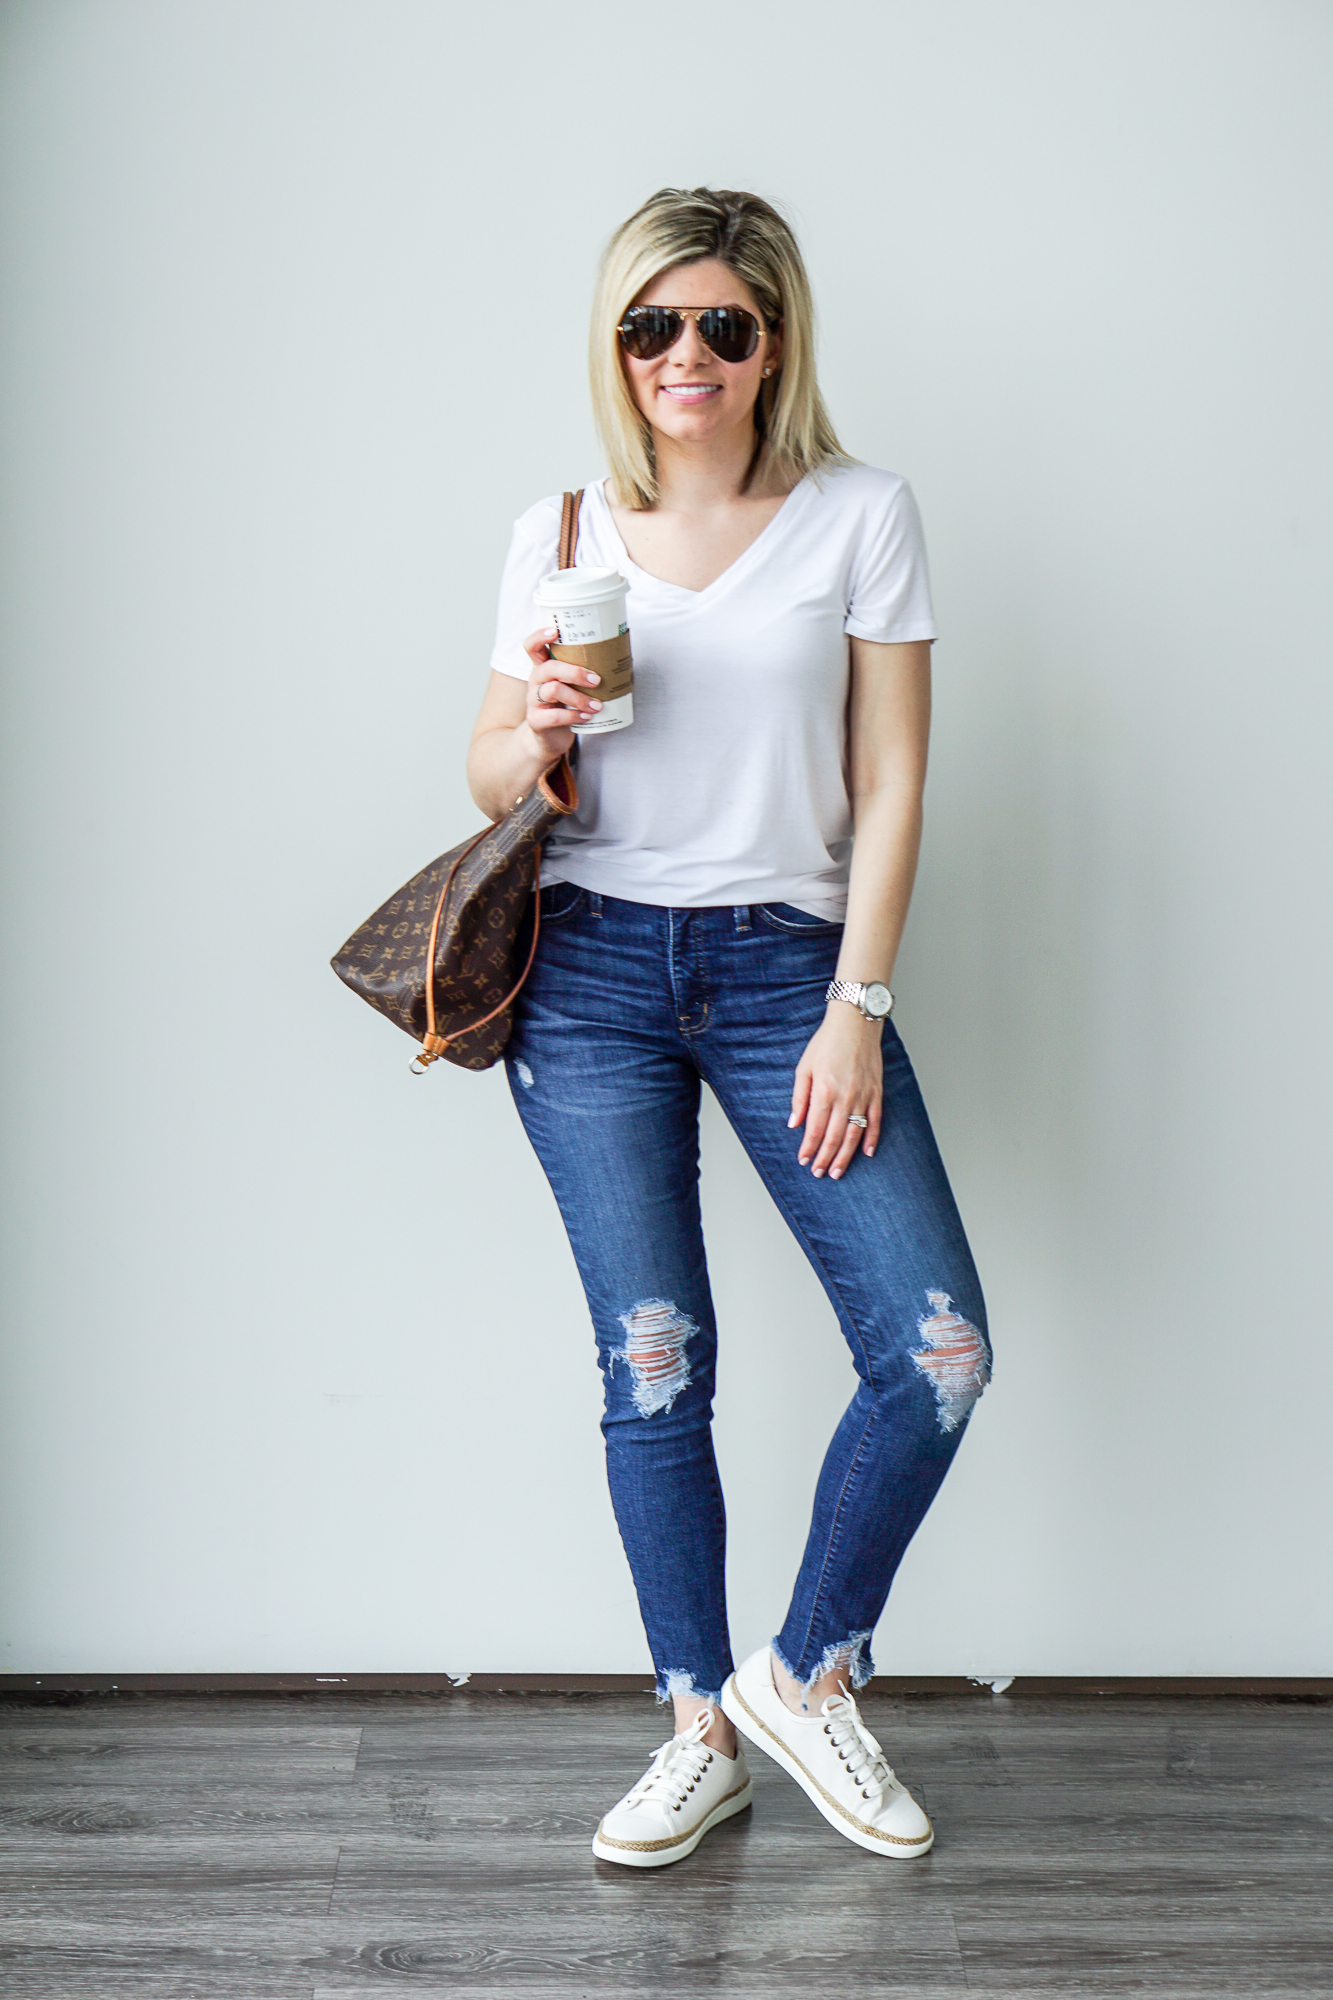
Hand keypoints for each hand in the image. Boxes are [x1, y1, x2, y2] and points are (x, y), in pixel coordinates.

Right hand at [522, 627, 601, 758]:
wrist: (549, 738)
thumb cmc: (564, 706)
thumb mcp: (569, 686)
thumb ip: (582, 673)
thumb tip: (619, 659)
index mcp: (542, 668)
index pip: (532, 646)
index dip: (540, 636)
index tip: (556, 631)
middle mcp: (535, 681)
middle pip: (549, 667)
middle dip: (576, 672)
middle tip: (597, 680)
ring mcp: (533, 701)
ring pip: (554, 690)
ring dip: (580, 698)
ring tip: (597, 705)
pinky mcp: (535, 720)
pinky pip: (554, 716)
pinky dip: (574, 715)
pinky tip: (586, 717)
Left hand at [789, 1006, 882, 1178]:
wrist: (855, 1023)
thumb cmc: (827, 1042)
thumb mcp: (804, 1067)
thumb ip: (799, 1098)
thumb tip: (793, 1123)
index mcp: (823, 1091)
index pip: (814, 1129)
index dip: (808, 1148)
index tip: (804, 1161)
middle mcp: (844, 1097)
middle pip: (833, 1137)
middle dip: (825, 1158)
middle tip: (820, 1173)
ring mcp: (863, 1096)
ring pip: (854, 1134)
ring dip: (845, 1156)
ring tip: (838, 1171)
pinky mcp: (877, 1093)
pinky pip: (875, 1121)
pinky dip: (872, 1139)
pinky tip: (867, 1153)